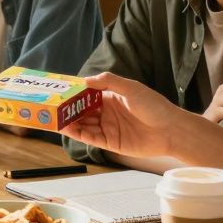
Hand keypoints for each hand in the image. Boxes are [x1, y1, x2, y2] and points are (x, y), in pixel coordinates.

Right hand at [58, 72, 179, 158]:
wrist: (171, 130)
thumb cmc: (154, 106)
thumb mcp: (131, 88)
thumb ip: (109, 82)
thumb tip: (85, 80)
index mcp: (110, 98)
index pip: (86, 95)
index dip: (73, 94)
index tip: (58, 91)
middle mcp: (106, 113)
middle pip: (82, 112)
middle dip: (67, 110)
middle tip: (51, 107)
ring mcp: (108, 128)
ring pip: (83, 125)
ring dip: (70, 122)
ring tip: (55, 119)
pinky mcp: (111, 143)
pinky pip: (91, 138)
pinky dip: (78, 134)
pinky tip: (68, 129)